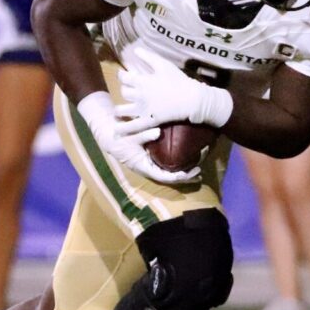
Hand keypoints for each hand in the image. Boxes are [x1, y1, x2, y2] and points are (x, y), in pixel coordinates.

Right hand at [77, 92, 200, 183]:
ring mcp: (150, 165)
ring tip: (197, 170)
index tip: (189, 173)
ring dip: (183, 173)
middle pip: (169, 178)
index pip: (164, 176)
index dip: (177, 176)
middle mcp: (148, 169)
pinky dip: (177, 166)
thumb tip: (158, 132)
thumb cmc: (120, 137)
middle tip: (199, 172)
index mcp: (143, 167)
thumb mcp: (131, 136)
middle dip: (184, 177)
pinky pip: (166, 166)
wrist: (110, 135)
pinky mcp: (152, 160)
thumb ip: (144, 135)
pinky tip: (187, 162)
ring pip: (169, 173)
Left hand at [114, 47, 232, 135]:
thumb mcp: (164, 65)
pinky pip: (133, 126)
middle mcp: (139, 95)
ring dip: (119, 109)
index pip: (124, 77)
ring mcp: (143, 109)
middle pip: (123, 92)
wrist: (191, 99)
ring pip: (122, 110)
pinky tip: (115, 131)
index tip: (123, 74)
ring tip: (119, 110)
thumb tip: (135, 50)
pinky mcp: (149, 120)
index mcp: (142, 81)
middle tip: (128, 90)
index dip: (122, 75)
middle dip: (124, 90)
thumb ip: (148, 57)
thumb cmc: (179, 80)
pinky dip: (123, 129)